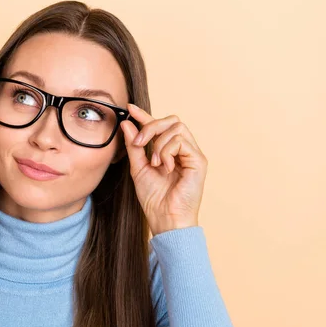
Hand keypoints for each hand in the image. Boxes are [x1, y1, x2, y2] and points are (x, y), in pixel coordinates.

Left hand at [120, 104, 207, 235]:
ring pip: (176, 127)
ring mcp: (192, 154)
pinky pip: (180, 141)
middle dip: (150, 126)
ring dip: (158, 144)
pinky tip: (165, 167)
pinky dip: (167, 152)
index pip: (159, 126)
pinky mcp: (199, 160)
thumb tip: (127, 124)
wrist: (165, 218)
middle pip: (170, 120)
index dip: (145, 115)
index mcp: (169, 151)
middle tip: (139, 143)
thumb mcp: (138, 167)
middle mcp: (183, 150)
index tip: (129, 108)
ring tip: (154, 163)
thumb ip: (134, 146)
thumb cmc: (154, 198)